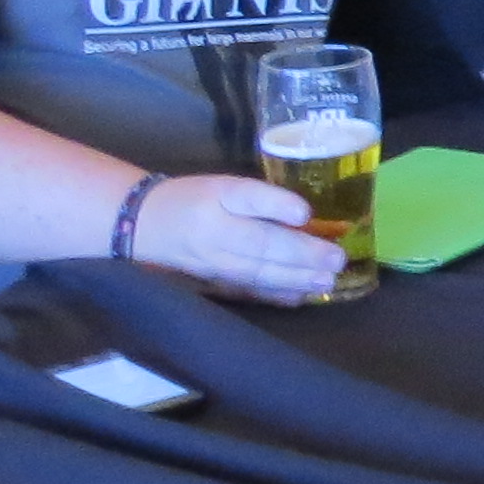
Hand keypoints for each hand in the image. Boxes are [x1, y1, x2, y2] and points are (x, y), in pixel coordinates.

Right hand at [130, 174, 349, 304]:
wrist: (146, 226)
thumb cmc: (197, 199)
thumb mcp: (226, 186)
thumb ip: (264, 199)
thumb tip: (304, 215)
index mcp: (219, 202)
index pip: (251, 204)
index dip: (278, 209)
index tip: (306, 214)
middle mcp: (216, 236)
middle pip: (261, 247)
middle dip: (302, 256)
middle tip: (337, 260)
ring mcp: (214, 265)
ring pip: (257, 274)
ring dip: (295, 279)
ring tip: (326, 281)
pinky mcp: (213, 285)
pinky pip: (247, 292)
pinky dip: (274, 296)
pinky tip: (298, 298)